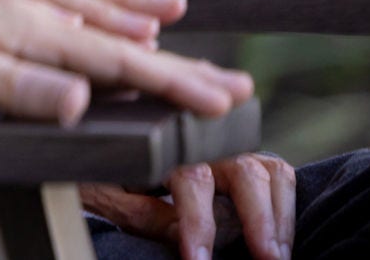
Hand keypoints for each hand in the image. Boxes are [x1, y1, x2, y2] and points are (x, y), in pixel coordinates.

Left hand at [81, 153, 295, 259]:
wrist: (84, 123)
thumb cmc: (92, 165)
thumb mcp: (103, 189)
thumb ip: (141, 211)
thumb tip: (183, 236)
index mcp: (158, 138)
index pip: (191, 178)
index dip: (199, 222)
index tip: (199, 259)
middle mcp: (198, 134)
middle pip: (242, 169)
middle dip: (259, 217)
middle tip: (268, 259)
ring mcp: (222, 143)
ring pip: (266, 167)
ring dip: (279, 212)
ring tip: (280, 254)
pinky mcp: (239, 154)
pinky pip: (273, 169)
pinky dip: (284, 198)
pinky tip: (282, 233)